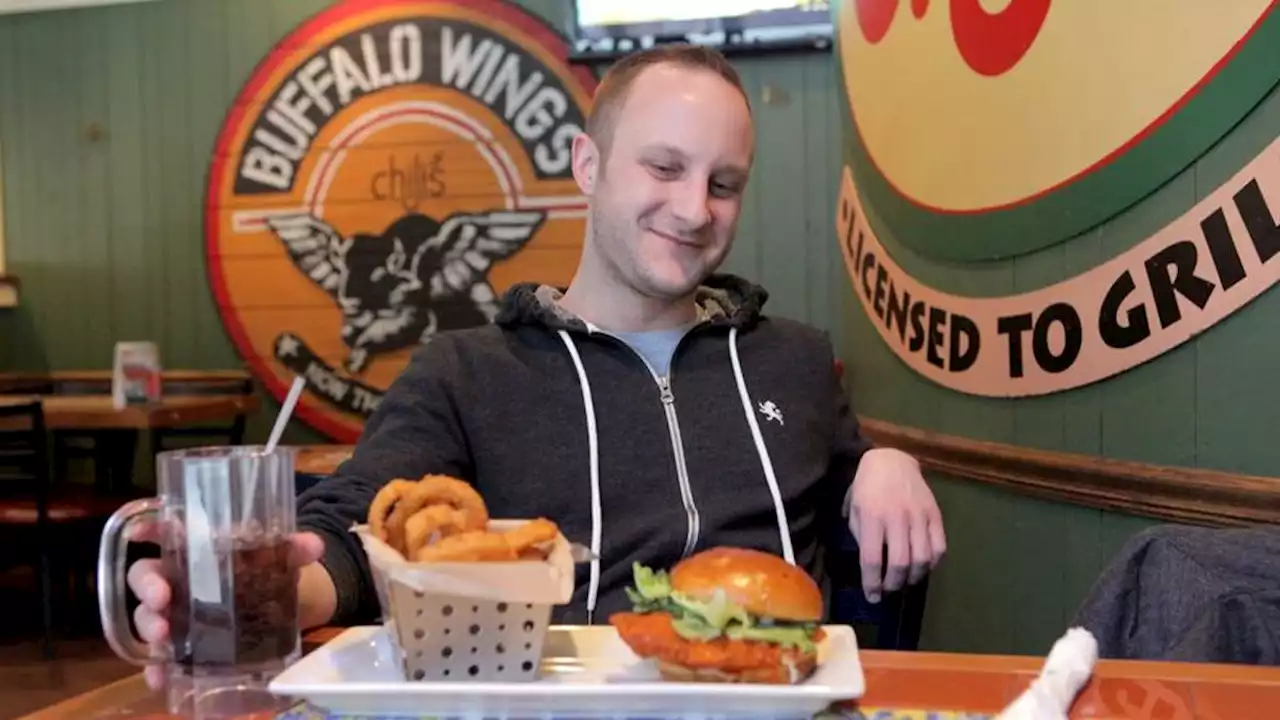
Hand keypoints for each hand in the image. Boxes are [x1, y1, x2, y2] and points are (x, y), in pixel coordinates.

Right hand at [125, 523, 325, 689]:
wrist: (280, 606)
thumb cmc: (266, 570)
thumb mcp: (281, 557)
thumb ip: (294, 549)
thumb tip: (313, 546)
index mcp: (196, 549)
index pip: (165, 533)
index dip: (149, 529)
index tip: (139, 533)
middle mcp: (177, 578)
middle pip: (146, 576)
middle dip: (148, 587)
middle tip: (161, 599)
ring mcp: (176, 613)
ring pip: (147, 617)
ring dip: (150, 625)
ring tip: (164, 635)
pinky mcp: (183, 645)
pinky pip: (161, 657)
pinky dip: (156, 669)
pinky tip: (160, 677)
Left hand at [847, 447, 945, 602]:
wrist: (891, 459)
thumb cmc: (867, 487)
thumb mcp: (855, 509)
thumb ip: (861, 536)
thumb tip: (872, 566)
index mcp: (872, 516)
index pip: (872, 559)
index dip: (872, 583)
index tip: (872, 596)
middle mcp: (897, 517)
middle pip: (899, 563)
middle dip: (893, 584)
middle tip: (889, 589)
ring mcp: (919, 515)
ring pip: (922, 558)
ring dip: (913, 577)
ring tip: (905, 581)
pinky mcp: (935, 513)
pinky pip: (939, 546)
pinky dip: (932, 563)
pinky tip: (922, 566)